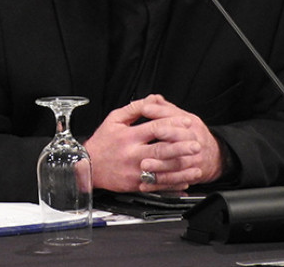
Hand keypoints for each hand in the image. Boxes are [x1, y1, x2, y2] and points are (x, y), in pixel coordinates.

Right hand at [83, 95, 222, 192]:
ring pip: (162, 170)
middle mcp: (132, 153)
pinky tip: (184, 180)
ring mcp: (134, 170)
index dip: (173, 124)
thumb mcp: (114, 119)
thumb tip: (153, 99)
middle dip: (181, 147)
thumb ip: (135, 108)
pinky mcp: (135, 184)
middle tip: (196, 145)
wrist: (87, 166)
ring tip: (196, 164)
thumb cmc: (102, 142)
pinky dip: (173, 184)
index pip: (155, 128)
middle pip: (161, 149)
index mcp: (128, 136)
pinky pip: (157, 185)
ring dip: (181, 167)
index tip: (187, 123)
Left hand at [134, 95, 223, 190]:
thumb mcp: (183, 117)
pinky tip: (147, 183)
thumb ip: (165, 109)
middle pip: (179, 142)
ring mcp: (194, 160)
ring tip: (145, 166)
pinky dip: (160, 182)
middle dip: (162, 144)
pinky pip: (175, 181)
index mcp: (191, 125)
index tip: (145, 111)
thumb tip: (152, 99)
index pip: (176, 118)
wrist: (215, 156)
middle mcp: (194, 142)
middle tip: (146, 145)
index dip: (160, 114)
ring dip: (160, 166)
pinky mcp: (191, 175)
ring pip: (177, 164)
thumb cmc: (193, 134)